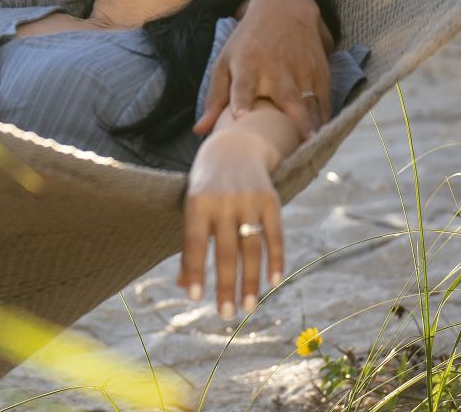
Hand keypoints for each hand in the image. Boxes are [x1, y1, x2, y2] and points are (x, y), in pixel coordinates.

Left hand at [180, 123, 284, 318]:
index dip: (194, 270)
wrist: (234, 146)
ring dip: (251, 281)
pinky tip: (274, 282)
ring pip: (251, 248)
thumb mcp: (191, 207)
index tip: (195, 298)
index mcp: (196, 202)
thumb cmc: (206, 186)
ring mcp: (249, 199)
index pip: (193, 242)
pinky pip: (275, 235)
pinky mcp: (272, 200)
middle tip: (225, 314)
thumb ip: (189, 245)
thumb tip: (184, 287)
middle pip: (225, 251)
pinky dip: (276, 260)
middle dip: (225, 286)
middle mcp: (223, 200)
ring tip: (248, 307)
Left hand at [196, 0, 332, 140]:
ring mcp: (301, 71)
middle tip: (301, 141)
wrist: (283, 11)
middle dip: (295, 119)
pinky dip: (325, 118)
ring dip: (313, 124)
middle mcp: (276, 70)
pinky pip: (324, 100)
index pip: (243, 85)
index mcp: (248, 66)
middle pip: (286, 97)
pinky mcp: (320, 72)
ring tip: (314, 145)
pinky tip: (324, 135)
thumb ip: (214, 98)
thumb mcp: (225, 63)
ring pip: (310, 102)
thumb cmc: (247, 45)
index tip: (240, 114)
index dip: (241, 99)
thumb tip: (199, 131)